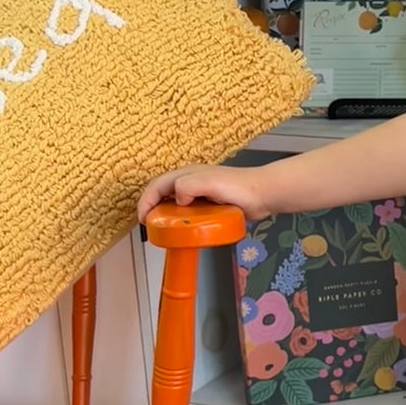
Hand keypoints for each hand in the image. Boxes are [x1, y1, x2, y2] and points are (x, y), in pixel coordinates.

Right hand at [136, 165, 270, 225]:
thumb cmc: (238, 186)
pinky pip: (189, 212)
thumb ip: (187, 186)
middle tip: (150, 225)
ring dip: (166, 214)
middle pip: (162, 193)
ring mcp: (200, 194)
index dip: (145, 201)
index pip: (156, 185)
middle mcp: (191, 182)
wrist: (263, 194)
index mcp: (186, 174)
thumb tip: (177, 199)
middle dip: (152, 207)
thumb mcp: (207, 182)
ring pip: (174, 203)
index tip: (143, 218)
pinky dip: (181, 220)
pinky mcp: (210, 205)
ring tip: (163, 228)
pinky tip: (184, 230)